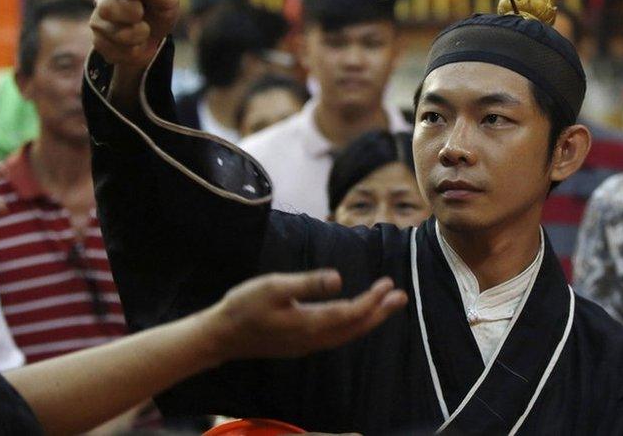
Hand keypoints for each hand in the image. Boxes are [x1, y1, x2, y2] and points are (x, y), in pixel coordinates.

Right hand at [90, 0, 178, 70]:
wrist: (154, 37)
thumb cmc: (159, 11)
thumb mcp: (167, 1)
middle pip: (107, 8)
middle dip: (132, 14)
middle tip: (142, 14)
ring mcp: (99, 21)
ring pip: (114, 32)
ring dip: (138, 34)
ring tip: (144, 30)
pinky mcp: (100, 43)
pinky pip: (115, 50)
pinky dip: (133, 50)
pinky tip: (136, 43)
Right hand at [202, 270, 407, 362]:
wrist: (222, 336)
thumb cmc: (244, 306)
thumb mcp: (274, 286)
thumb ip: (308, 283)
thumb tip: (339, 278)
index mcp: (310, 323)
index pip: (352, 314)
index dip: (373, 300)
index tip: (388, 284)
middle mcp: (313, 339)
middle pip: (355, 328)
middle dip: (380, 312)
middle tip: (400, 296)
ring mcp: (307, 344)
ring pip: (347, 335)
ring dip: (368, 319)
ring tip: (386, 304)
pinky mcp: (301, 344)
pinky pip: (336, 337)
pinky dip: (352, 326)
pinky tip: (354, 316)